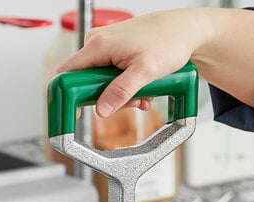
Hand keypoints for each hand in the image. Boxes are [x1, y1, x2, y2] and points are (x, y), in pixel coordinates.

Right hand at [56, 8, 253, 117]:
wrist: (185, 32)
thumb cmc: (168, 43)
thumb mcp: (144, 73)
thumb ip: (120, 92)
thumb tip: (101, 109)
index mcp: (98, 45)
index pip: (68, 74)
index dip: (68, 97)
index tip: (73, 116)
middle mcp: (98, 44)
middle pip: (87, 82)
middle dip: (107, 99)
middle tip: (129, 103)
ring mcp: (107, 47)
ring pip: (102, 82)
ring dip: (121, 97)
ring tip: (142, 96)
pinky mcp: (117, 52)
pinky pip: (113, 77)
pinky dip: (127, 89)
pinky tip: (142, 91)